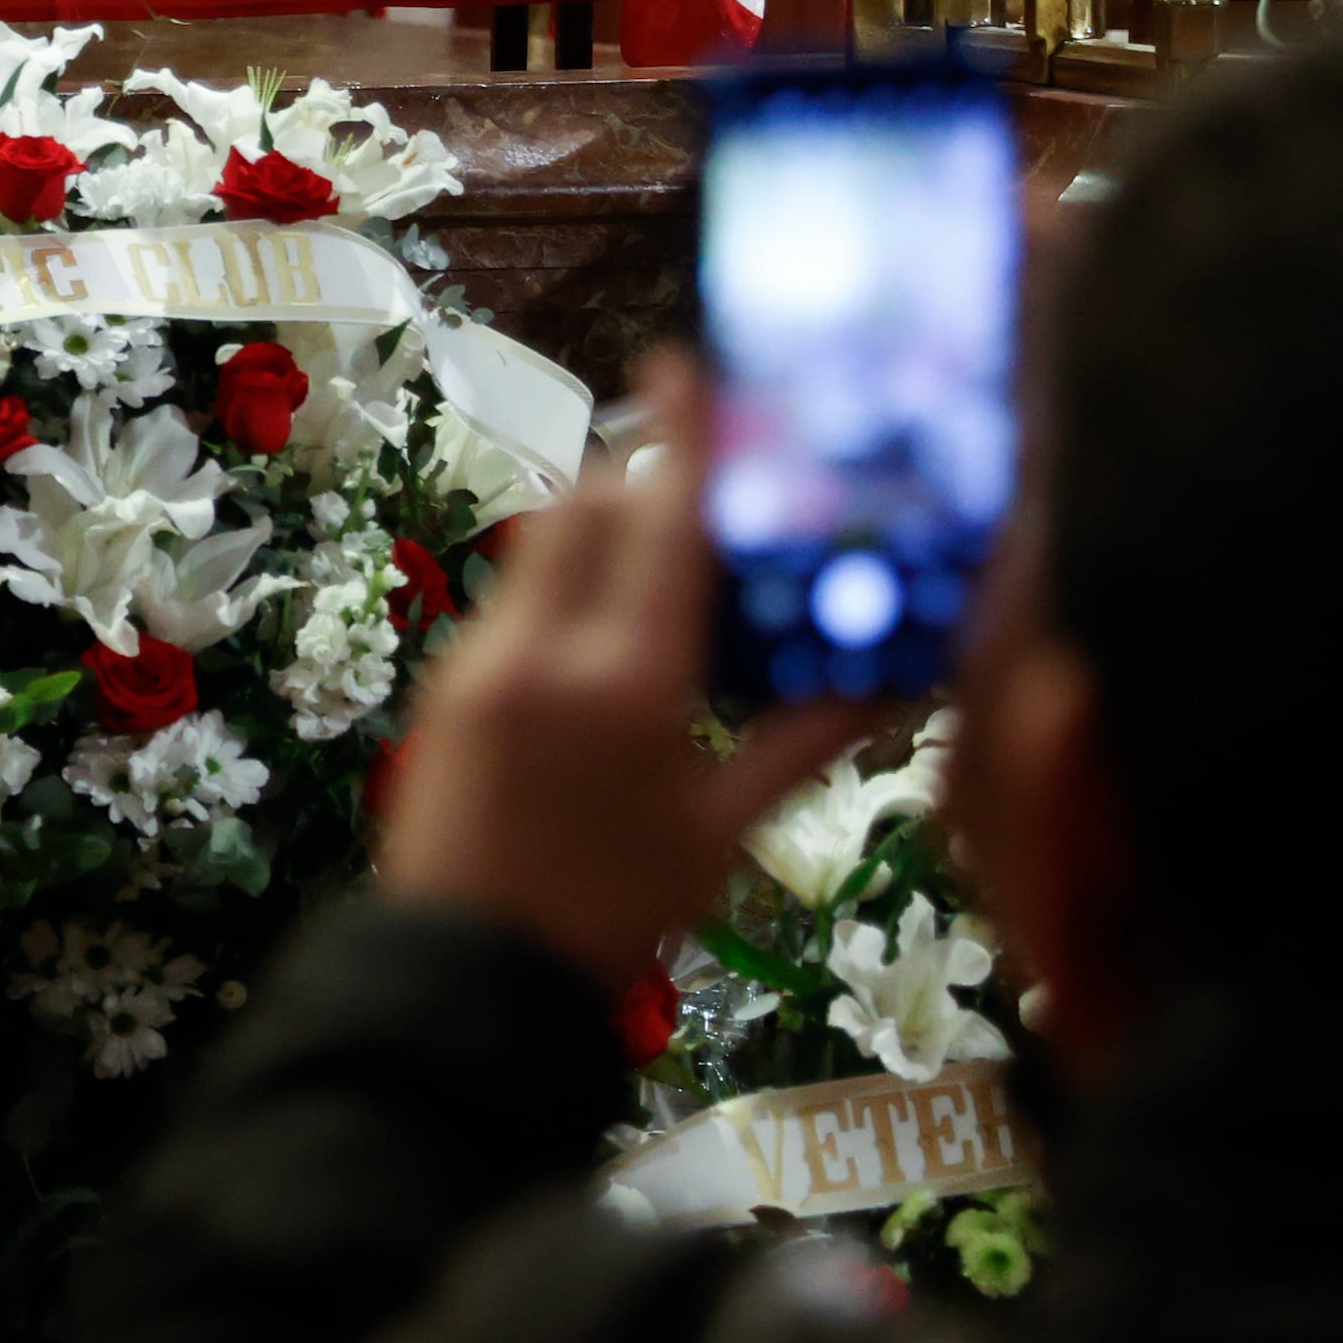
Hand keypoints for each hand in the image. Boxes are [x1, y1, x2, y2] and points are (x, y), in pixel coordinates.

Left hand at [371, 353, 878, 986]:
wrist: (466, 981)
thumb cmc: (614, 915)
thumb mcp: (724, 834)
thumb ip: (805, 741)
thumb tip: (897, 678)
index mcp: (629, 682)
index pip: (663, 525)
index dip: (682, 437)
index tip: (684, 362)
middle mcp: (543, 651)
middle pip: (587, 507)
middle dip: (639, 481)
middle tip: (698, 485)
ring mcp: (480, 663)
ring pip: (540, 548)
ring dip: (597, 530)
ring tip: (659, 560)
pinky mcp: (445, 687)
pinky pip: (513, 601)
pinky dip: (562, 587)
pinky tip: (604, 634)